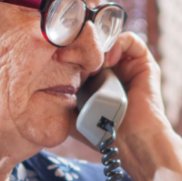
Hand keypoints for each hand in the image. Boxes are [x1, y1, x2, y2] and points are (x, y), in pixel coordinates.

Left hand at [70, 33, 173, 180]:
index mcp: (97, 81)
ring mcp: (128, 66)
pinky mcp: (144, 64)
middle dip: (84, 45)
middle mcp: (113, 71)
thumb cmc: (103, 133)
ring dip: (101, 45)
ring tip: (93, 61)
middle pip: (96, 45)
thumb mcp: (73, 116)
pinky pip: (131, 41)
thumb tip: (37, 91)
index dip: (72, 52)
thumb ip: (59, 103)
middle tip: (72, 52)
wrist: (131, 141)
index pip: (83, 55)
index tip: (60, 56)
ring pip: (112, 40)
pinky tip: (109, 60)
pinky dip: (119, 43)